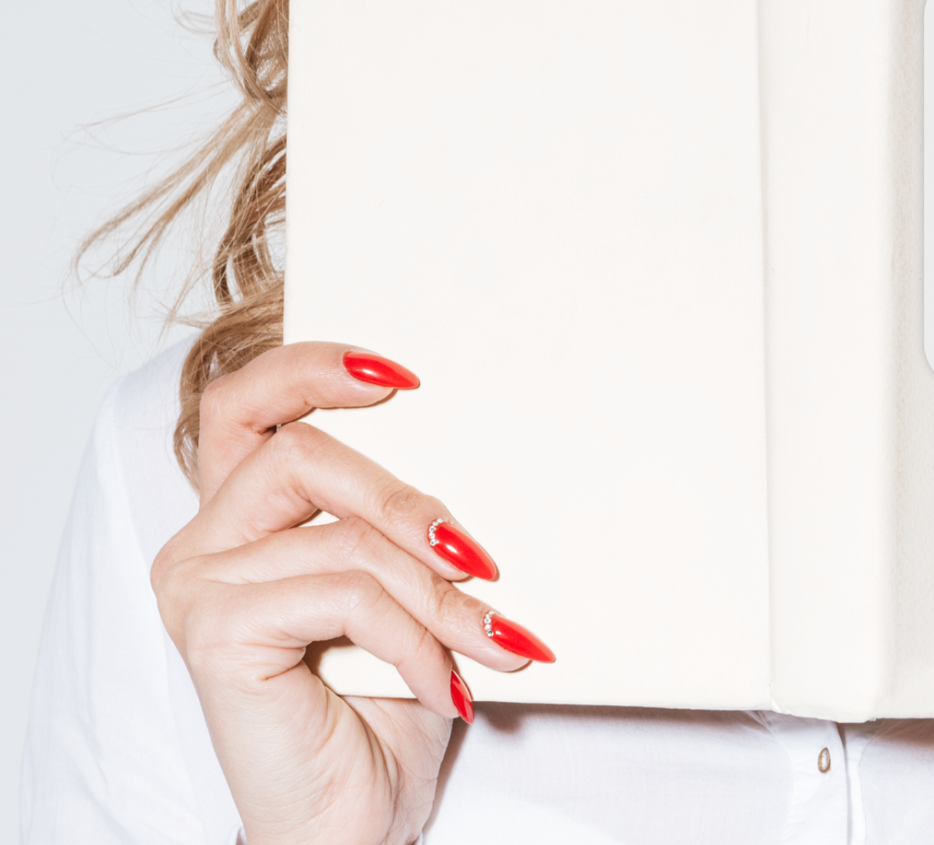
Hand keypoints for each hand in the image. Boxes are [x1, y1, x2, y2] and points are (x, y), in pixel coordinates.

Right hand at [149, 342, 555, 844]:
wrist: (359, 820)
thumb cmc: (388, 703)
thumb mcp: (413, 589)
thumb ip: (414, 520)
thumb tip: (501, 445)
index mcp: (243, 514)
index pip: (248, 401)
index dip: (314, 367)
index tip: (405, 372)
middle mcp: (204, 541)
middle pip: (303, 454)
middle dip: (411, 502)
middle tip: (486, 560)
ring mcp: (199, 585)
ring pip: (345, 536)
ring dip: (440, 594)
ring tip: (497, 642)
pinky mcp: (213, 632)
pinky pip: (345, 595)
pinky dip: (416, 639)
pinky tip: (448, 686)